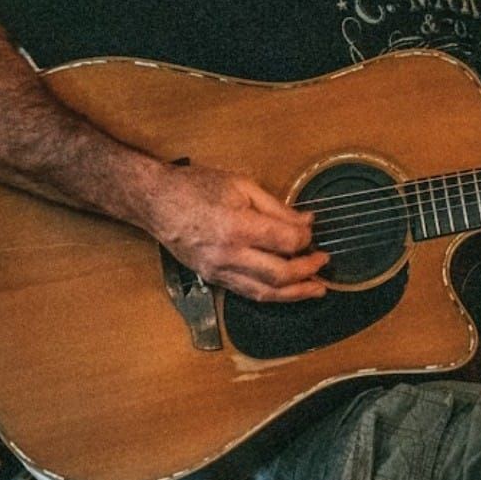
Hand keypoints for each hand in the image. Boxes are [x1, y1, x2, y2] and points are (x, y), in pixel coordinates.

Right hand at [152, 163, 328, 301]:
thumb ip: (277, 207)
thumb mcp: (242, 185)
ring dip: (295, 293)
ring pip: (264, 293)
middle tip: (324, 263)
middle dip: (308, 271)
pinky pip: (247, 293)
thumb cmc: (197, 186)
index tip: (313, 233)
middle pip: (279, 275)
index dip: (305, 239)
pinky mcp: (212, 278)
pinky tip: (287, 290)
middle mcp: (228, 255)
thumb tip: (307, 221)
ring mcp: (218, 271)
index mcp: (237, 227)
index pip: (285, 241)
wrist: (156, 202)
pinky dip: (271, 294)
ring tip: (317, 289)